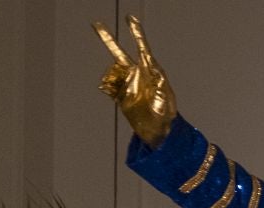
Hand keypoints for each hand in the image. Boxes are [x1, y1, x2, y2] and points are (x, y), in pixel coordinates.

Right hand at [94, 15, 176, 146]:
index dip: (136, 33)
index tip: (131, 19)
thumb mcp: (167, 99)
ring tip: (133, 94)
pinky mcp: (119, 93)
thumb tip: (157, 71)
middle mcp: (137, 74)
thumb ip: (161, 85)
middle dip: (108, 39)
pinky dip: (108, 87)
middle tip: (96, 23)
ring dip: (116, 78)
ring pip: (113, 71)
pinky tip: (118, 95)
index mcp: (151, 71)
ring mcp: (127, 83)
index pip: (142, 48)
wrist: (159, 131)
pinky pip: (108, 86)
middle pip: (119, 53)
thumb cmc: (167, 114)